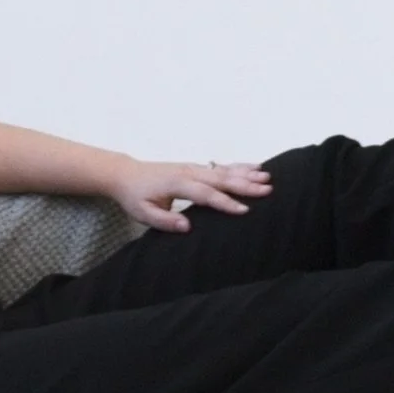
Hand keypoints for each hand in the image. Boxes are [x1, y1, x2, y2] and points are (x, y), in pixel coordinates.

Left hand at [107, 156, 272, 234]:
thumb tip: (188, 226)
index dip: (224, 202)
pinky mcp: (195, 167)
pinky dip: (239, 166)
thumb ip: (165, 221)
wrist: (125, 174)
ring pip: (223, 170)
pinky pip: (220, 166)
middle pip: (220, 179)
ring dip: (246, 173)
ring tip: (267, 177)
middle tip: (267, 190)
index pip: (205, 194)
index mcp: (176, 183)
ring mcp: (193, 167)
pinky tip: (255, 167)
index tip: (244, 210)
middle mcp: (187, 172)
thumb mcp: (142, 214)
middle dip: (244, 184)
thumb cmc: (134, 196)